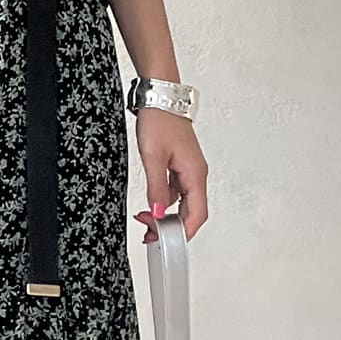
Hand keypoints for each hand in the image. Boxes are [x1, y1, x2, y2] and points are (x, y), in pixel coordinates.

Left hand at [132, 109, 207, 241]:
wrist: (159, 97)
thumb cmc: (159, 120)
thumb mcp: (152, 157)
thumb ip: (156, 188)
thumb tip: (157, 212)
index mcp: (195, 174)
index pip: (196, 214)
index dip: (183, 232)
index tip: (165, 242)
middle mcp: (196, 174)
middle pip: (191, 212)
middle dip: (172, 227)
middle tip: (150, 234)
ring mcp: (188, 170)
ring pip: (181, 203)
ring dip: (165, 214)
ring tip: (144, 218)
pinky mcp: (179, 166)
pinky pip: (175, 192)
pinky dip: (163, 201)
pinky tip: (149, 203)